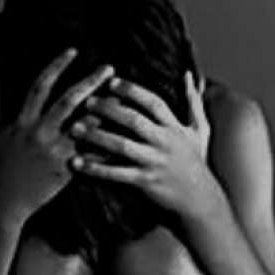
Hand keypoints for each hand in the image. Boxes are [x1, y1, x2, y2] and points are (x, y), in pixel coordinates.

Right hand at [0, 48, 114, 225]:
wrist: (7, 199)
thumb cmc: (2, 162)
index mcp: (24, 121)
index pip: (41, 86)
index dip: (57, 66)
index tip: (73, 50)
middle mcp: (40, 133)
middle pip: (68, 101)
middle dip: (90, 82)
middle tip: (109, 68)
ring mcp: (55, 152)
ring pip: (86, 126)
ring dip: (106, 111)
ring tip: (124, 98)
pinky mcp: (68, 169)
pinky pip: (93, 154)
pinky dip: (109, 144)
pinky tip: (126, 134)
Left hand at [69, 71, 221, 220]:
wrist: (200, 199)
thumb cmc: (197, 161)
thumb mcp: (201, 130)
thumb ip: (194, 102)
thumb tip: (189, 75)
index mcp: (174, 128)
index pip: (153, 103)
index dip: (132, 90)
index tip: (111, 82)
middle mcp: (164, 142)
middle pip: (134, 120)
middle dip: (109, 109)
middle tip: (86, 101)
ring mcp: (154, 162)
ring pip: (121, 146)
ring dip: (96, 136)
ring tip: (74, 128)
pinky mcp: (145, 181)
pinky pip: (116, 173)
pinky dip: (95, 167)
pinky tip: (77, 162)